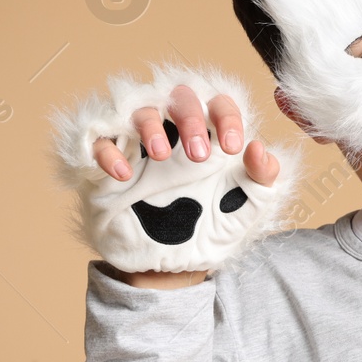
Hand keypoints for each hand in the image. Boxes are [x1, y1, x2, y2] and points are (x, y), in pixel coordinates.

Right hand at [53, 64, 298, 275]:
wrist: (172, 264)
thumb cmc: (211, 224)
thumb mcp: (248, 204)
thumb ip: (263, 177)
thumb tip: (260, 149)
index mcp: (211, 134)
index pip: (219, 103)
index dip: (227, 117)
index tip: (233, 146)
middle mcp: (175, 130)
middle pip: (180, 97)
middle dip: (190, 117)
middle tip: (199, 155)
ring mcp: (138, 142)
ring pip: (139, 109)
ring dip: (150, 126)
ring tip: (161, 155)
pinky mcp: (106, 161)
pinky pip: (98, 140)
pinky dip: (108, 151)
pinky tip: (123, 174)